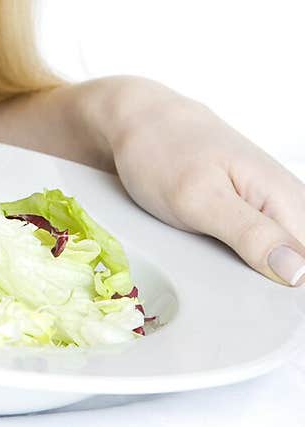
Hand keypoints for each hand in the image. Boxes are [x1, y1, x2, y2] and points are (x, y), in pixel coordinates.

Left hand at [102, 78, 304, 286]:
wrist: (136, 119)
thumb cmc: (162, 150)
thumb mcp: (200, 198)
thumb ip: (251, 235)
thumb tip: (298, 273)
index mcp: (287, 199)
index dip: (285, 293)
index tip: (260, 307)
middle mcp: (287, 203)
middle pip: (296, 270)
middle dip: (266, 287)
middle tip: (223, 277)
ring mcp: (269, 208)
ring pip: (277, 264)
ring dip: (250, 278)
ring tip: (212, 261)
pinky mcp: (250, 215)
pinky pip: (257, 252)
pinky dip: (236, 263)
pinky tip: (214, 260)